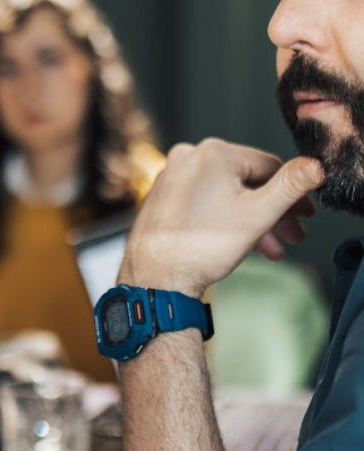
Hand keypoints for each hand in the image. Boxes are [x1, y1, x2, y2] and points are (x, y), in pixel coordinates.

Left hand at [119, 138, 323, 297]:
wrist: (155, 278)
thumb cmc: (199, 248)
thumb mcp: (257, 215)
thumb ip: (290, 187)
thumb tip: (314, 166)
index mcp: (212, 153)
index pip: (268, 166)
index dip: (292, 193)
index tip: (303, 215)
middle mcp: (187, 158)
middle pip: (245, 183)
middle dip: (271, 214)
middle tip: (290, 237)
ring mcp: (171, 177)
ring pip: (224, 195)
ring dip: (250, 222)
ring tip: (268, 250)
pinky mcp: (161, 197)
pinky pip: (202, 203)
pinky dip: (222, 220)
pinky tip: (237, 243)